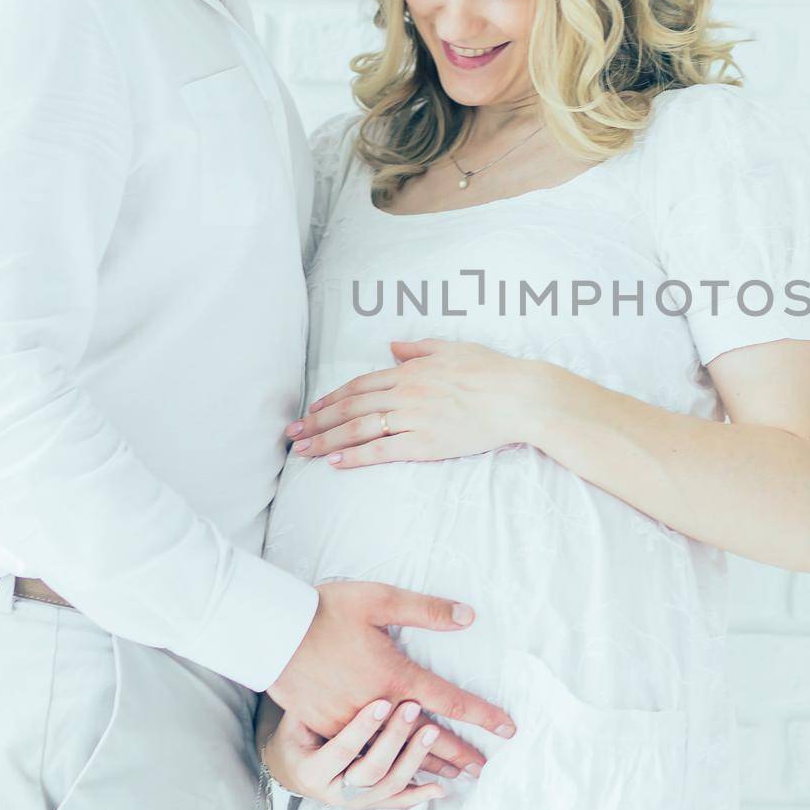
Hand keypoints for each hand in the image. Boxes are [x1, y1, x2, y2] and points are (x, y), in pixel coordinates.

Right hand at [262, 697, 446, 809]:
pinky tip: (440, 787)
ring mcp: (355, 802)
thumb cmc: (296, 735)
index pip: (342, 751)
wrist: (291, 768)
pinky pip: (397, 802)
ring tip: (432, 732)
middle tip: (412, 707)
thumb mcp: (296, 717)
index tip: (383, 703)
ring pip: (389, 786)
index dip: (362, 728)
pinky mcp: (371, 803)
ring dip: (414, 759)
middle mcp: (333, 793)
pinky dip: (420, 795)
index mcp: (312, 771)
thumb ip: (314, 701)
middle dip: (394, 739)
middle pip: (371, 772)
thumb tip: (327, 670)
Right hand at [266, 579, 512, 779]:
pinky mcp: (326, 728)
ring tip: (452, 777)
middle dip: (460, 753)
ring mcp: (350, 723)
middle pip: (428, 739)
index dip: (482, 715)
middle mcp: (377, 707)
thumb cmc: (327, 611)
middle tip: (485, 768)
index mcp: (395, 676)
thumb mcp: (380, 599)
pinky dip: (387, 768)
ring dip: (427, 766)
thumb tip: (468, 615)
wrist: (272, 632)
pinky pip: (363, 757)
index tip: (508, 728)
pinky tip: (399, 775)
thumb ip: (426, 610)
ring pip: (396, 754)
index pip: (450, 701)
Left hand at [285, 338, 549, 468]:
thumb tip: (392, 347)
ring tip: (304, 451)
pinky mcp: (424, 443)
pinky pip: (381, 450)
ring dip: (326, 440)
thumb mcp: (452, 348)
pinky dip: (355, 456)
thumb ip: (418, 348)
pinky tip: (335, 462)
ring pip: (358, 428)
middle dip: (317, 421)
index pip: (360, 385)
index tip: (312, 410)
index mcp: (410, 371)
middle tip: (292, 434)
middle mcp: (405, 393)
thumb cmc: (491, 370)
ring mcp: (413, 418)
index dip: (332, 398)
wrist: (517, 396)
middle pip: (350, 407)